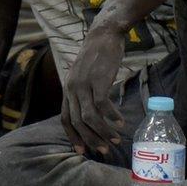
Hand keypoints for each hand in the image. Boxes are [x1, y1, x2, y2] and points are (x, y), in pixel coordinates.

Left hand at [61, 22, 125, 158]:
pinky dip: (112, 116)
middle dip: (90, 139)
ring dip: (103, 132)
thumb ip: (84, 93)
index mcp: (68, 89)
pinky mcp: (98, 80)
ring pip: (90, 118)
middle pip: (77, 122)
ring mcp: (84, 84)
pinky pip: (103, 105)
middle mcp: (72, 88)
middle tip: (104, 150)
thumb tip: (92, 113)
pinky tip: (121, 122)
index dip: (73, 137)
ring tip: (116, 139)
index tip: (82, 151)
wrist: (104, 34)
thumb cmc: (97, 56)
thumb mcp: (84, 76)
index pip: (65, 119)